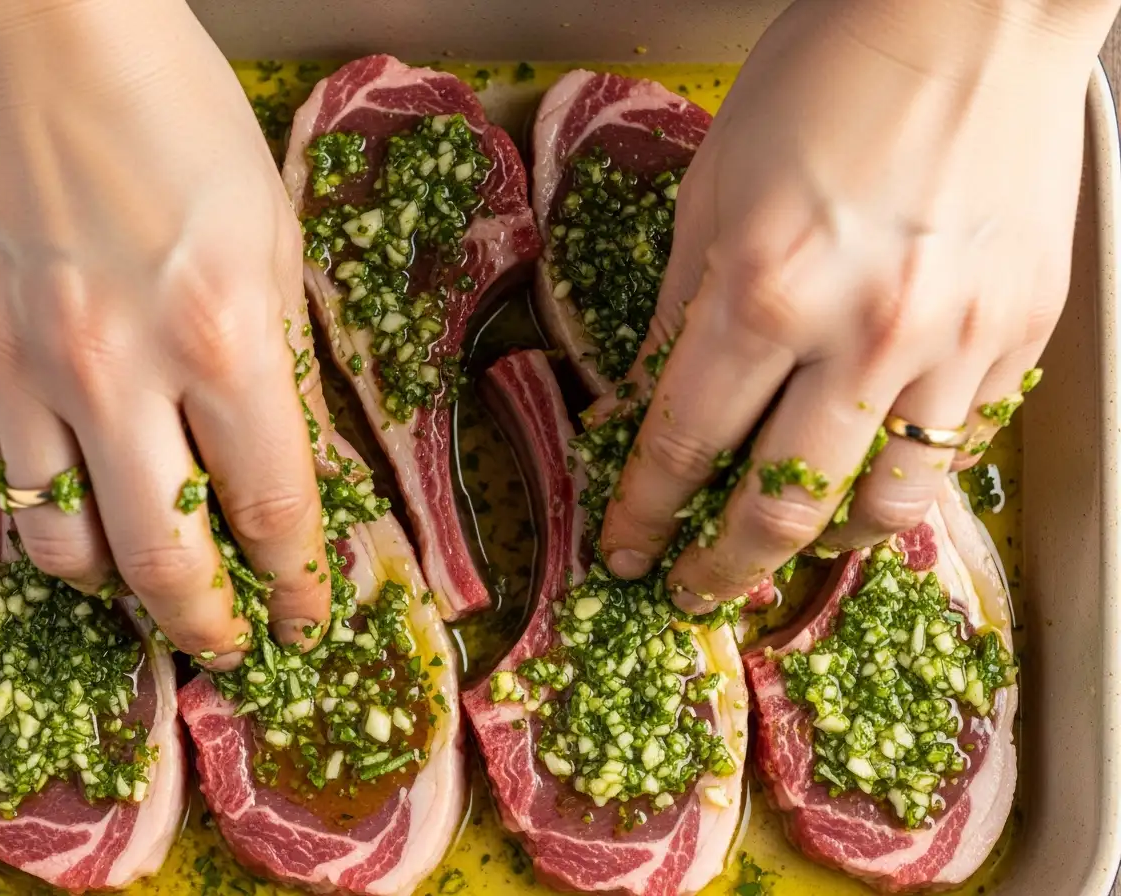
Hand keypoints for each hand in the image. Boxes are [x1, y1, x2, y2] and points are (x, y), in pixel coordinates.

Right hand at [0, 0, 328, 661]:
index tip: (303, 612)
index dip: (294, 582)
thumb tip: (295, 462)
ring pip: (59, 544)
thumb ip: (282, 362)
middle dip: (204, 623)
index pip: (271, 509)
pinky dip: (44, 509)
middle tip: (225, 641)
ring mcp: (20, 367)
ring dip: (113, 584)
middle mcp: (117, 368)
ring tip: (145, 583)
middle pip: (162, 561)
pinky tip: (75, 501)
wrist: (34, 35)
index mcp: (221, 334)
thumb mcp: (271, 237)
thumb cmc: (171, 115)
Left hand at [598, 0, 1113, 607]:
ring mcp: (953, 344)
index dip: (645, 512)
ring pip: (884, 507)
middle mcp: (863, 335)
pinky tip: (869, 483)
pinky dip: (901, 484)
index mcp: (764, 290)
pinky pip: (954, 452)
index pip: (683, 445)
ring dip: (822, 547)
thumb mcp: (712, 192)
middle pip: (780, 508)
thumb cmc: (826, 84)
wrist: (972, 15)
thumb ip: (679, 315)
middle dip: (722, 568)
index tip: (626, 549)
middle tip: (693, 590)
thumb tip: (643, 405)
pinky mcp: (1018, 337)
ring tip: (787, 548)